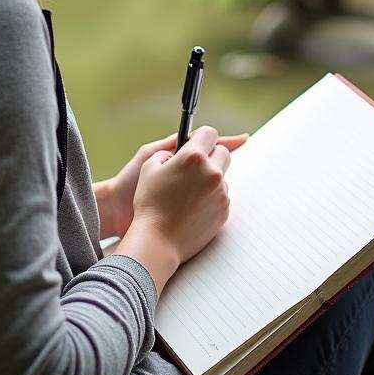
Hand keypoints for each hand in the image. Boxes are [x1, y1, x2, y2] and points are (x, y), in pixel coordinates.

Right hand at [128, 125, 237, 266]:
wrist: (157, 240)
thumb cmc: (150, 203)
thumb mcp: (150, 166)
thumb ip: (169, 151)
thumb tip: (180, 150)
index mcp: (193, 157)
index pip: (209, 133)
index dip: (202, 137)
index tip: (198, 142)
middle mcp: (211, 172)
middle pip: (222, 152)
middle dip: (210, 155)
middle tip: (194, 166)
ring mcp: (220, 192)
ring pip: (222, 175)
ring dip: (210, 177)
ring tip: (188, 191)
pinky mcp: (224, 210)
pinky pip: (222, 195)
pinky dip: (211, 196)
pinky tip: (193, 205)